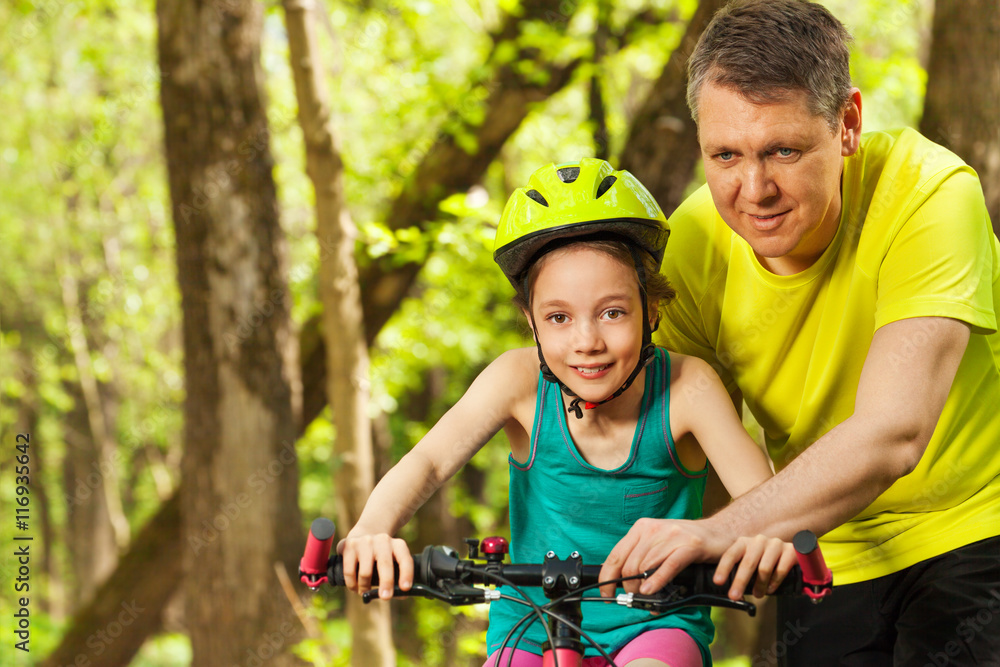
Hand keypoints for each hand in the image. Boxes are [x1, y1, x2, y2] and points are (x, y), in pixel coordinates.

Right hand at [336, 532, 412, 599]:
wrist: (363, 534)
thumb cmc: (381, 556)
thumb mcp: (393, 560)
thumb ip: (398, 576)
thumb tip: (401, 596)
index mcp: (397, 545)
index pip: (405, 559)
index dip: (406, 574)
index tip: (405, 588)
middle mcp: (382, 541)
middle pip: (385, 564)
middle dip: (386, 583)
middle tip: (386, 597)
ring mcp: (365, 542)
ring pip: (365, 572)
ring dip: (365, 588)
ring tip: (365, 591)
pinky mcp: (349, 546)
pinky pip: (349, 572)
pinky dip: (352, 585)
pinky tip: (354, 587)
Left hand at [599, 517, 731, 596]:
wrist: (719, 532)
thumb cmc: (687, 542)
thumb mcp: (659, 544)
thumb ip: (641, 559)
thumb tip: (623, 583)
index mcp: (641, 528)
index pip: (615, 555)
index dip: (607, 578)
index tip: (607, 594)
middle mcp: (654, 529)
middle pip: (629, 565)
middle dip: (628, 587)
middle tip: (634, 599)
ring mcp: (672, 536)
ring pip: (646, 567)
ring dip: (642, 589)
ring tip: (646, 599)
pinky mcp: (690, 545)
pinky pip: (668, 566)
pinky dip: (657, 581)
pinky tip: (650, 591)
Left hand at [713, 535, 796, 599]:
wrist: (794, 553)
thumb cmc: (767, 563)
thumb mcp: (751, 565)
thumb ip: (741, 575)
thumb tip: (734, 595)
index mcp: (745, 542)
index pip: (731, 555)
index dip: (723, 568)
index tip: (718, 582)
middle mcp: (759, 541)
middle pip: (747, 563)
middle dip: (739, 582)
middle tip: (734, 596)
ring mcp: (775, 544)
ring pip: (764, 568)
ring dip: (759, 585)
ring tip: (758, 595)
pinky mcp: (790, 551)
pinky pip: (780, 570)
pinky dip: (774, 583)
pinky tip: (770, 589)